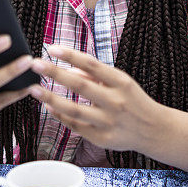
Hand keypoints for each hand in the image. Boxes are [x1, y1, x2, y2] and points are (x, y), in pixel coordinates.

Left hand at [28, 46, 162, 152]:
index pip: (92, 65)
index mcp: (122, 82)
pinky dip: (60, 115)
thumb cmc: (133, 100)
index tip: (51, 48)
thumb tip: (68, 71)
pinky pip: (76, 126)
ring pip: (74, 110)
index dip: (70, 55)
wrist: (154, 130)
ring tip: (33, 89)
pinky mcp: (102, 139)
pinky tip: (48, 106)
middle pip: (80, 86)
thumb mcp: (121, 82)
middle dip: (55, 73)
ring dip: (51, 98)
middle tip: (35, 64)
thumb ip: (96, 76)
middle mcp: (116, 102)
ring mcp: (108, 122)